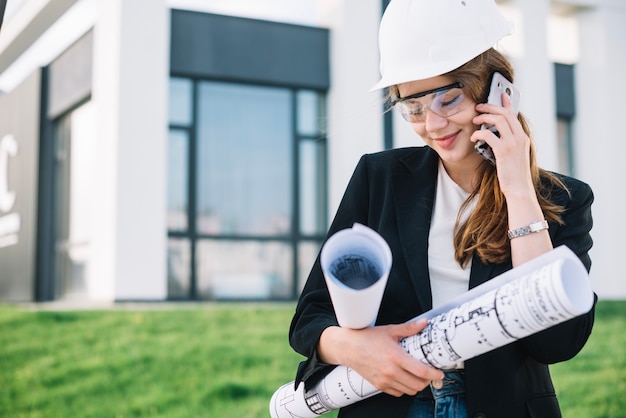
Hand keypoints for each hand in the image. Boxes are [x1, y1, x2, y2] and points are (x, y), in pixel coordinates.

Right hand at [318, 319, 443, 396]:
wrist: (347, 347)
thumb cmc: (366, 338)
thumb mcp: (389, 330)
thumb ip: (409, 328)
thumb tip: (424, 323)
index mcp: (396, 357)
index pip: (422, 372)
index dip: (434, 374)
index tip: (439, 372)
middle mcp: (391, 371)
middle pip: (418, 384)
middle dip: (428, 381)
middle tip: (430, 373)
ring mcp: (385, 380)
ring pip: (409, 391)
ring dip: (417, 385)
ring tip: (417, 376)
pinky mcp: (379, 386)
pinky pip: (398, 393)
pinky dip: (404, 388)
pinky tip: (404, 379)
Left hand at [471, 93, 533, 197]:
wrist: (519, 189)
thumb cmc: (514, 175)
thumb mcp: (515, 156)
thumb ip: (509, 144)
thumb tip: (496, 136)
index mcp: (523, 138)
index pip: (514, 115)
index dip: (506, 103)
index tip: (500, 95)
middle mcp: (520, 138)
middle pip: (505, 114)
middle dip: (490, 107)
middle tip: (478, 107)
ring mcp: (513, 143)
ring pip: (498, 120)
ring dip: (484, 117)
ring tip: (474, 120)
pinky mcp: (503, 151)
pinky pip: (489, 135)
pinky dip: (479, 133)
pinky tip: (473, 137)